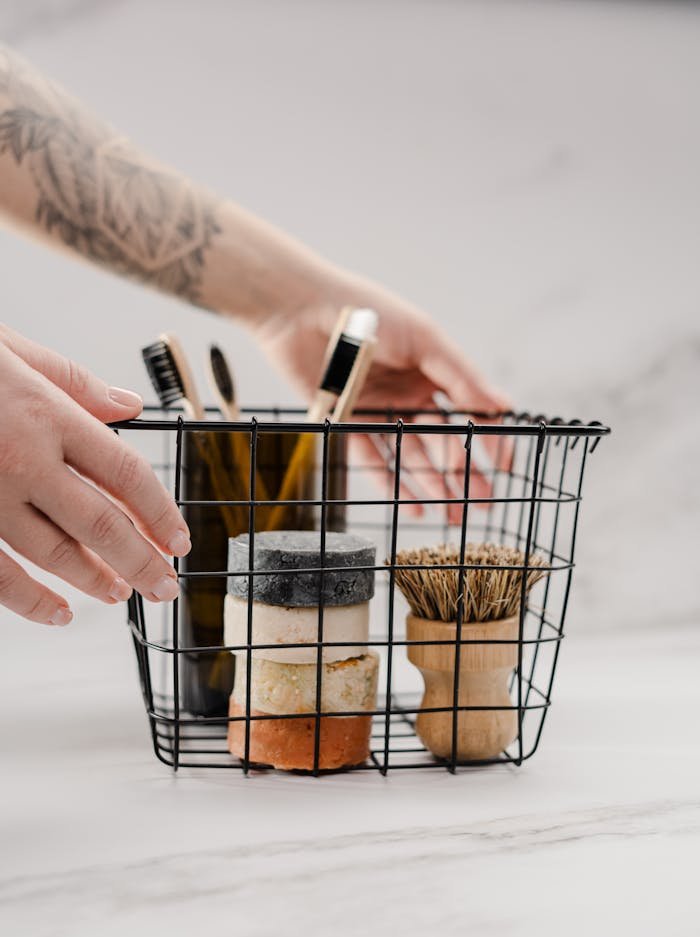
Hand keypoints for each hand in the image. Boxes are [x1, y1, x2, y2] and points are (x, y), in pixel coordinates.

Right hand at [0, 325, 190, 625]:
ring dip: (94, 580)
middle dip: (141, 562)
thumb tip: (131, 406)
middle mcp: (24, 460)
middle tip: (165, 586)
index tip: (179, 540)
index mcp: (48, 415)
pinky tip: (57, 613)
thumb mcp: (17, 352)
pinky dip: (29, 602)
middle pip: (102, 524)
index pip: (126, 474)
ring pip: (55, 554)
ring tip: (121, 592)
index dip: (161, 513)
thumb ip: (77, 384)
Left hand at [252, 272, 512, 520]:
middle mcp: (407, 392)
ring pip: (411, 455)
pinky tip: (412, 506)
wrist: (301, 308)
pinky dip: (392, 483)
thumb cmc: (367, 311)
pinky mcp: (346, 422)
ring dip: (433, 484)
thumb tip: (503, 404)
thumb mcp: (423, 339)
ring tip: (451, 512)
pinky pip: (372, 458)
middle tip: (482, 502)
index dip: (489, 437)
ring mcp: (378, 409)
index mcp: (431, 369)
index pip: (469, 410)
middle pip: (442, 439)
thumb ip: (461, 376)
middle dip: (463, 472)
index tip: (504, 465)